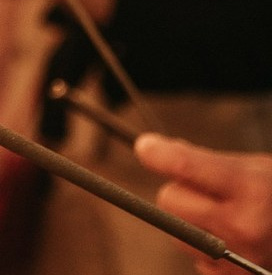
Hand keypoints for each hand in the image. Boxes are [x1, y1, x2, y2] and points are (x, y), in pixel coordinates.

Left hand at [136, 134, 271, 272]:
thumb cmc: (269, 191)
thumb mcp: (245, 166)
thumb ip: (199, 160)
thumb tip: (152, 151)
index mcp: (247, 188)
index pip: (184, 165)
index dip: (158, 154)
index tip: (146, 148)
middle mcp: (244, 225)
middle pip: (169, 200)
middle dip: (177, 191)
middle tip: (202, 191)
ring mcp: (238, 258)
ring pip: (176, 232)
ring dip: (186, 221)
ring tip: (217, 216)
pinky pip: (192, 258)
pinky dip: (199, 247)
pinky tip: (223, 238)